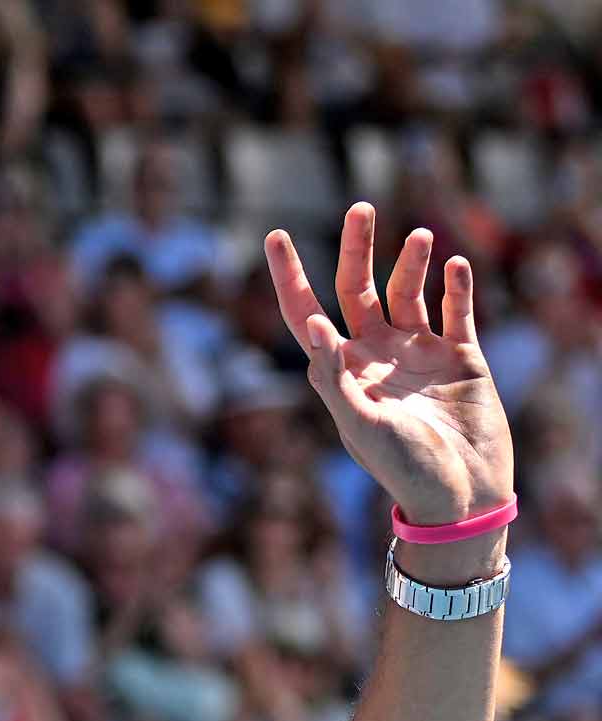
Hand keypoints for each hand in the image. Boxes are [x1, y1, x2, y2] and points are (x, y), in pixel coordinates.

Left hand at [266, 204, 513, 525]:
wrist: (461, 495)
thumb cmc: (403, 469)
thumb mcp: (361, 426)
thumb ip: (335, 378)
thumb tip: (314, 325)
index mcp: (342, 369)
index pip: (306, 312)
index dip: (289, 275)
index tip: (274, 236)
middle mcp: (376, 354)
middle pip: (360, 288)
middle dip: (358, 248)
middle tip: (361, 208)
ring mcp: (418, 353)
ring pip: (410, 292)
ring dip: (413, 262)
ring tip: (422, 237)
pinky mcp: (461, 358)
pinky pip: (456, 312)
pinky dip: (457, 287)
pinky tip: (456, 265)